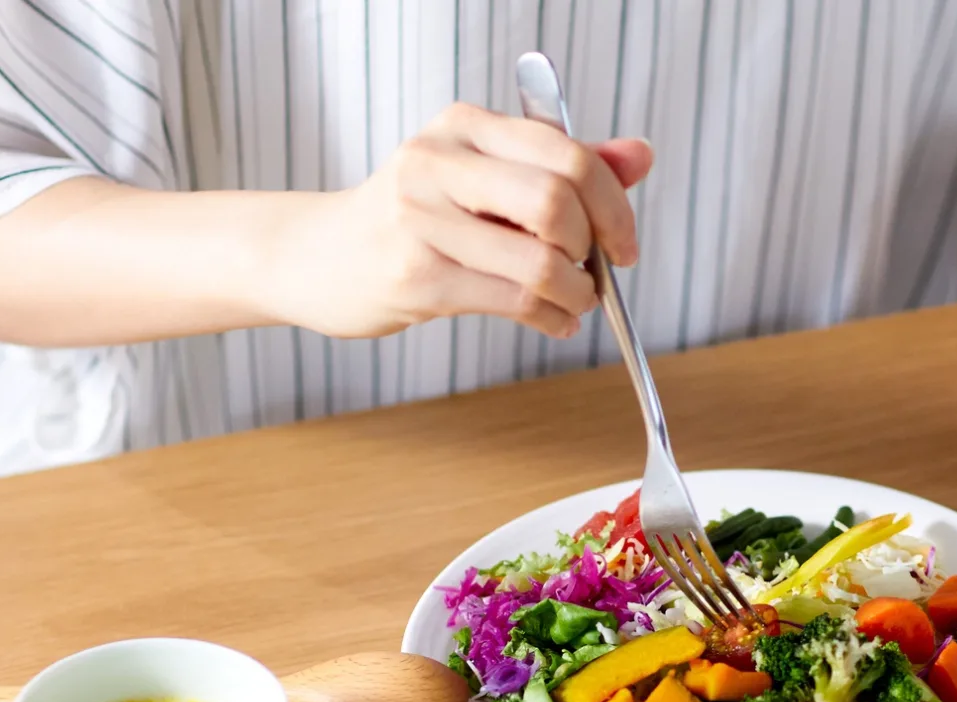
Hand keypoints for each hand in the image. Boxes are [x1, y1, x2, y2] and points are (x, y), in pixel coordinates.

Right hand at [266, 102, 653, 339]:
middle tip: (597, 271)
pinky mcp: (416, 277)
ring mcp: (421, 220)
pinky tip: (553, 320)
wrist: (317, 256)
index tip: (624, 241)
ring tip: (574, 302)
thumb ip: (563, 166)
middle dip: (595, 247)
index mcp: (463, 127)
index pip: (566, 152)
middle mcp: (439, 163)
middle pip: (558, 201)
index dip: (613, 202)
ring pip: (540, 261)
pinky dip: (551, 317)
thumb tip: (640, 156)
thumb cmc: (412, 218)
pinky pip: (513, 301)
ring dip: (576, 293)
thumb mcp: (484, 178)